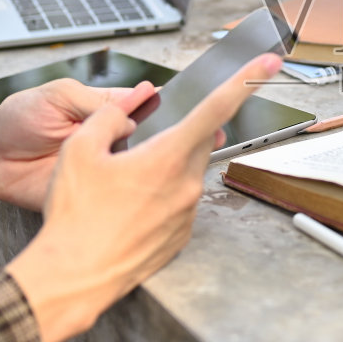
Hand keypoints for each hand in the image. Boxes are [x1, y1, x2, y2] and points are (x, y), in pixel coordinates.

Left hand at [0, 78, 157, 210]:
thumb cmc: (20, 119)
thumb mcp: (59, 95)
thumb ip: (96, 100)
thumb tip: (133, 115)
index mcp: (104, 111)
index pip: (142, 107)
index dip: (156, 107)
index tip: (169, 107)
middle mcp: (109, 140)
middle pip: (147, 140)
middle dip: (152, 139)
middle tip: (148, 138)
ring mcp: (102, 168)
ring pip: (134, 168)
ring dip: (135, 165)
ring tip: (126, 161)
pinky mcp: (92, 194)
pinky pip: (113, 195)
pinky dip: (118, 192)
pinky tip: (116, 185)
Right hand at [7, 54, 283, 341]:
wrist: (74, 277)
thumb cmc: (75, 217)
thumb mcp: (78, 150)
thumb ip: (109, 117)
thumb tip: (130, 109)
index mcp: (168, 156)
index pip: (216, 108)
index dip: (244, 81)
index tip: (267, 64)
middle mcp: (187, 185)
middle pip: (196, 142)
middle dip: (174, 135)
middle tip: (136, 148)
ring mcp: (187, 214)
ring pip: (185, 174)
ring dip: (161, 170)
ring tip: (119, 189)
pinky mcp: (181, 237)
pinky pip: (177, 204)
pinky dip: (157, 198)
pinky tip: (125, 210)